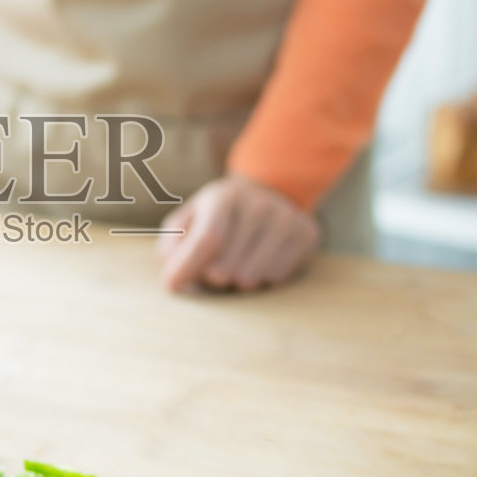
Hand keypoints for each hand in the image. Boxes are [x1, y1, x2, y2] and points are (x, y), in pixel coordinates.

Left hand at [158, 175, 320, 292]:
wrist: (269, 191)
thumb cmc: (219, 214)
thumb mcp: (190, 218)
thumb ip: (173, 244)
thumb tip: (173, 277)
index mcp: (224, 197)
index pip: (208, 239)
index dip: (187, 267)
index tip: (170, 285)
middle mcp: (259, 205)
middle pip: (226, 266)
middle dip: (210, 277)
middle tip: (212, 267)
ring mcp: (286, 219)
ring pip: (251, 278)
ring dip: (236, 280)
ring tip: (236, 262)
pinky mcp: (306, 234)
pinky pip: (276, 278)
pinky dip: (261, 277)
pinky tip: (259, 259)